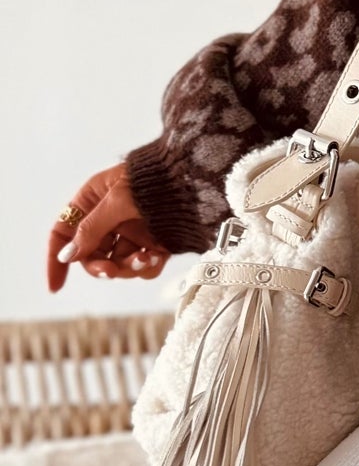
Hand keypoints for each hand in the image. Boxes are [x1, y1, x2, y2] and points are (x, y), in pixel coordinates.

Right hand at [47, 163, 172, 292]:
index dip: (56, 259)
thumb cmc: (153, 179)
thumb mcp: (117, 200)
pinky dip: (148, 266)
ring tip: (144, 258)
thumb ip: (92, 228)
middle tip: (111, 271)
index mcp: (92, 200)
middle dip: (100, 266)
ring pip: (118, 264)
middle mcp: (108, 218)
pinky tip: (156, 257)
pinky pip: (143, 265)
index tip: (55, 286)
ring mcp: (131, 231)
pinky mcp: (154, 242)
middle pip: (91, 255)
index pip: (63, 233)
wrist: (196, 179)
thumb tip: (68, 255)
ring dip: (128, 267)